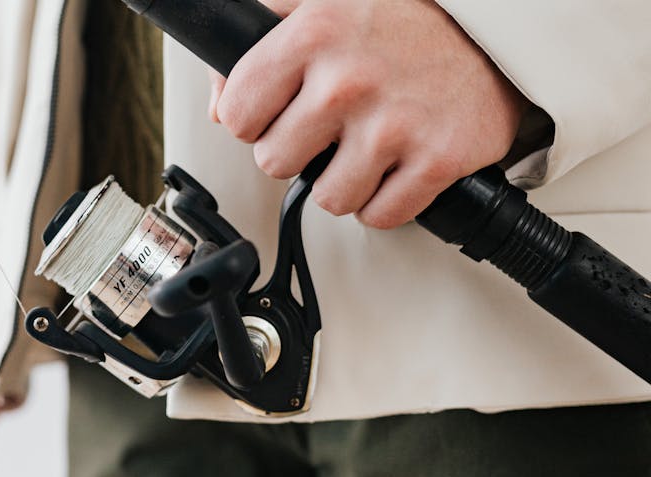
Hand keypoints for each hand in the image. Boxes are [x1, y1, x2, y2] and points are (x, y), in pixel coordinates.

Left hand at [208, 0, 528, 227]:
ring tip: (364, 145)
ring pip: (326, 198)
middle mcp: (349, 80)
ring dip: (342, 180)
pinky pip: (380, 216)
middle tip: (327, 128)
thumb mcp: (316, 1)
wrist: (497, 29)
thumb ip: (252, 40)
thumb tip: (218, 107)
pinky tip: (395, 165)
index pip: (236, 116)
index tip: (278, 111)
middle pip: (274, 163)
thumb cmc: (400, 18)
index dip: (254, 119)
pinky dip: (386, 200)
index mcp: (312, 34)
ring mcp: (395, 124)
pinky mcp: (438, 160)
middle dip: (296, 150)